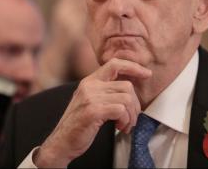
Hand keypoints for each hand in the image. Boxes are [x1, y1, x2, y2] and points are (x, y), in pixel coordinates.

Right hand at [35, 58, 151, 167]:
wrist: (61, 142)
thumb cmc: (78, 124)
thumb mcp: (90, 101)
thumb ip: (105, 91)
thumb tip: (129, 89)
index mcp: (89, 81)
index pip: (115, 64)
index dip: (133, 67)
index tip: (146, 74)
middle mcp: (89, 86)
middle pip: (126, 86)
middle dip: (135, 105)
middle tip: (131, 118)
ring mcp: (90, 98)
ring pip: (126, 98)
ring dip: (131, 115)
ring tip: (125, 125)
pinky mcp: (93, 111)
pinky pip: (121, 110)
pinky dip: (125, 120)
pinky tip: (120, 127)